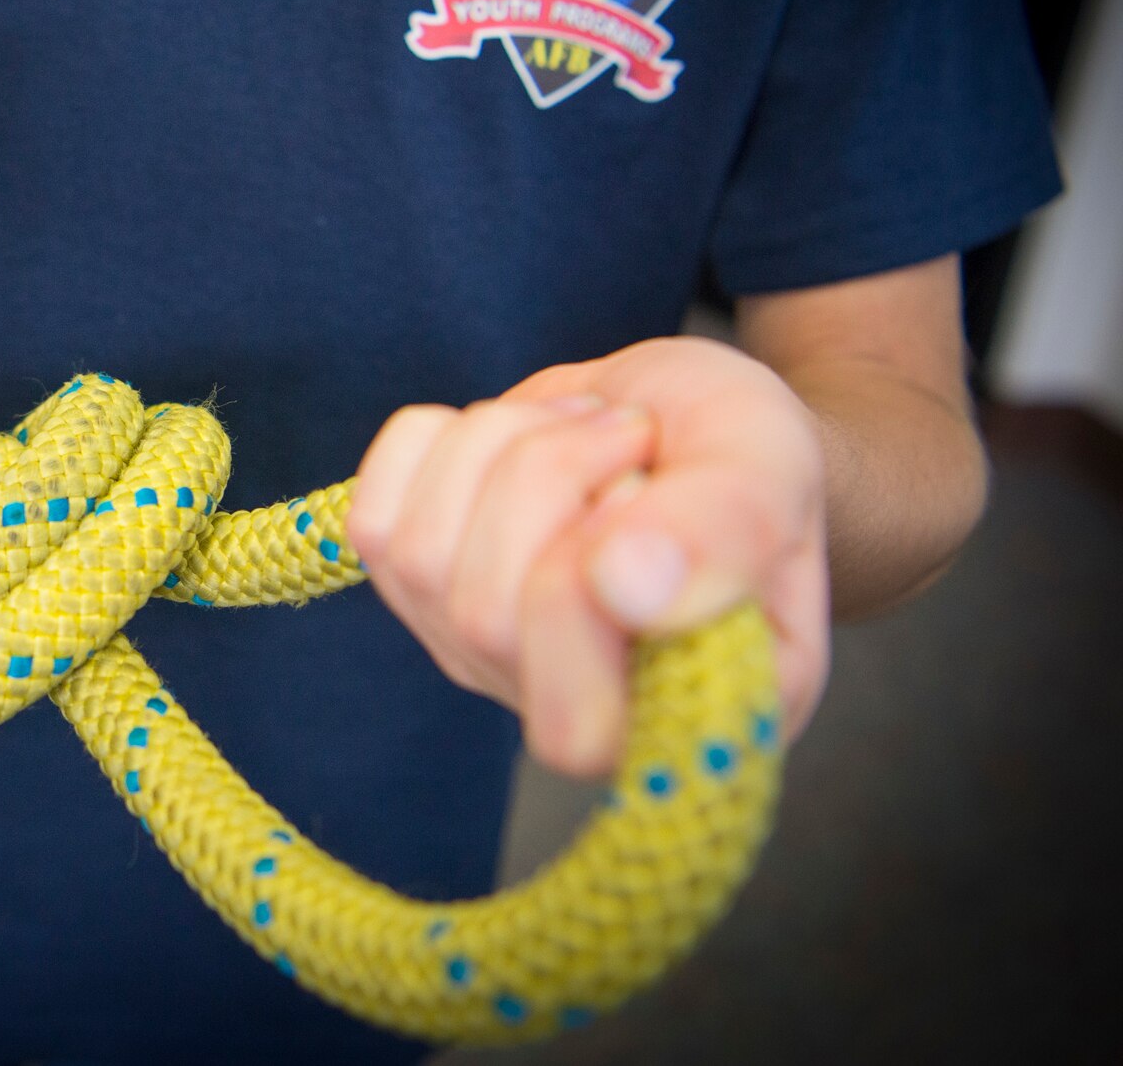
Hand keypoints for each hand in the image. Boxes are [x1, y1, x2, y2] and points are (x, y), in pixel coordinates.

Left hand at [346, 336, 830, 776]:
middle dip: (550, 474)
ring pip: (419, 553)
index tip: (641, 482)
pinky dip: (434, 440)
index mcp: (685, 724)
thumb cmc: (739, 457)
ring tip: (581, 425)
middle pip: (485, 613)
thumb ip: (724, 533)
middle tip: (628, 432)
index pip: (572, 722)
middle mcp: (569, 712)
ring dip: (501, 444)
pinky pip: (371, 512)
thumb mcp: (769, 469)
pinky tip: (510, 434)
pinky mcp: (417, 585)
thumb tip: (621, 589)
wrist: (679, 416)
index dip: (577, 585)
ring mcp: (480, 653)